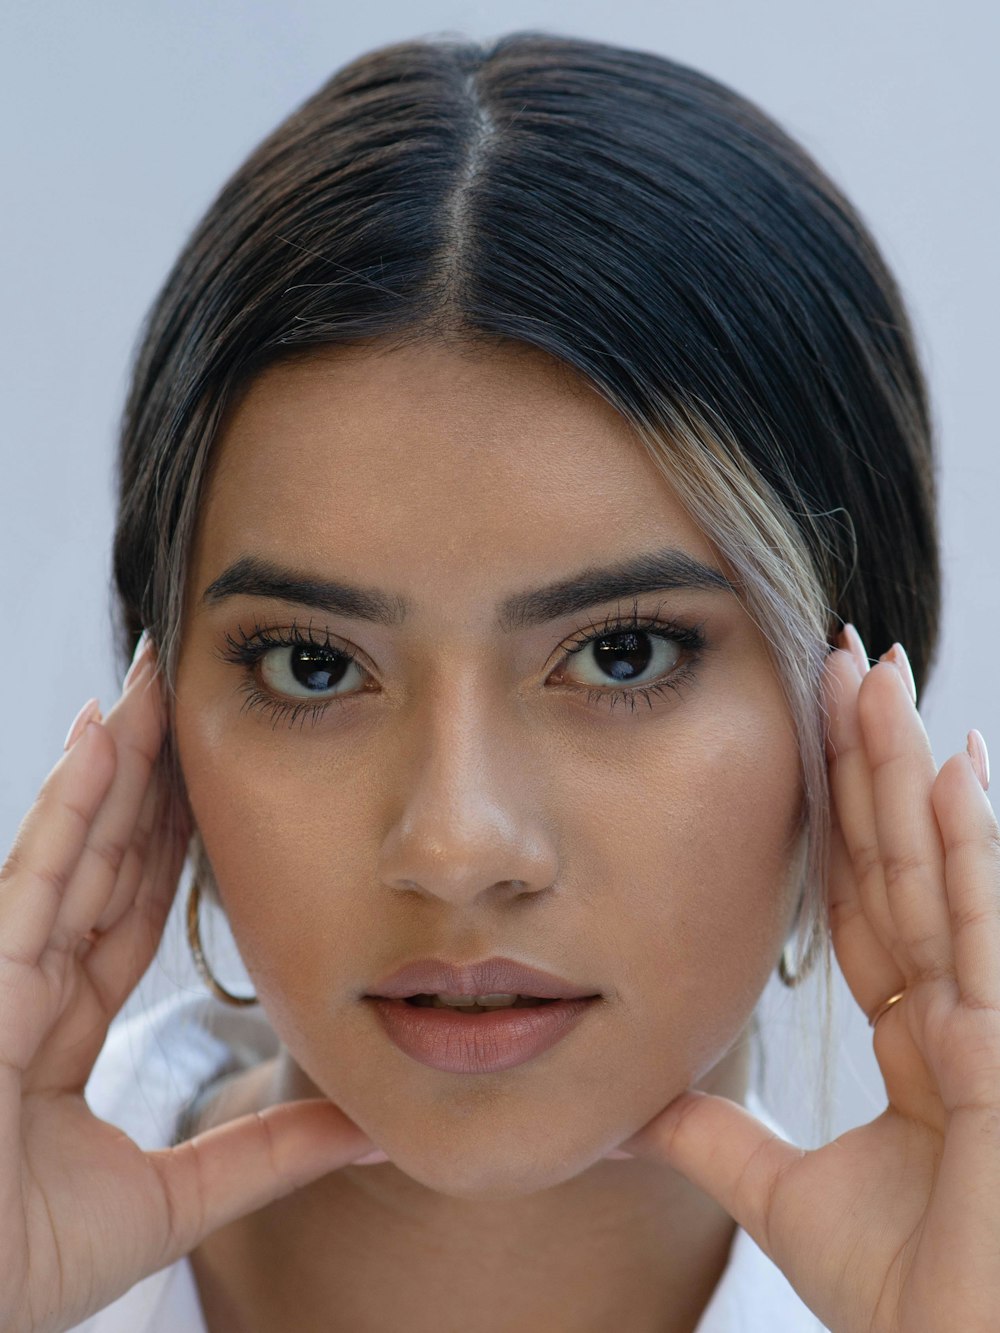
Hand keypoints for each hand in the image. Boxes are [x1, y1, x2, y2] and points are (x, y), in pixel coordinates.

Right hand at [0, 638, 382, 1332]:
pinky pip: (34, 875)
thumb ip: (267, 1158)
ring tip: (152, 685)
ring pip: (73, 846)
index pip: (131, 909)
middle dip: (146, 777)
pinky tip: (100, 740)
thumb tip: (372, 1127)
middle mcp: (31, 984)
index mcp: (64, 1026)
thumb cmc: (22, 1270)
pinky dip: (68, 804)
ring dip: (115, 762)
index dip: (173, 841)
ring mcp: (2, 974)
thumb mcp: (174, 1201)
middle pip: (103, 858)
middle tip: (183, 694)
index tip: (216, 780)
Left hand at [609, 625, 999, 1332]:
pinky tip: (949, 767)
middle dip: (873, 758)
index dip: (840, 814)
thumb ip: (716, 1139)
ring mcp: (995, 1020)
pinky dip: (973, 846)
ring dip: (910, 768)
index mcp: (918, 1034)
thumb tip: (635, 1099)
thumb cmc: (918, 1306)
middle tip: (844, 660)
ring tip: (879, 675)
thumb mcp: (786, 1196)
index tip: (812, 731)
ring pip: (945, 868)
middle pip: (903, 857)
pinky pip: (988, 926)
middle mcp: (961, 1009)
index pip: (865, 896)